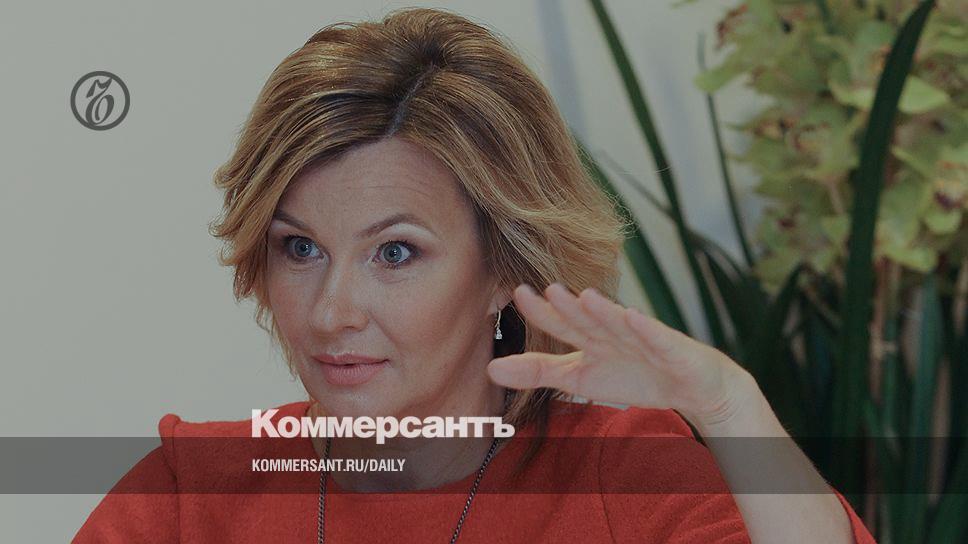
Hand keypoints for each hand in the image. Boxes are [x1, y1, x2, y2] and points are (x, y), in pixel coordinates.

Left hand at [486, 283, 755, 427]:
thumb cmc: (633, 374)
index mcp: (590, 336)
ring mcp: (642, 337)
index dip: (541, 311)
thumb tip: (489, 370)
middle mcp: (613, 330)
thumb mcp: (578, 377)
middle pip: (587, 318)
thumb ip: (536, 372)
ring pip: (619, 323)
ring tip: (585, 296)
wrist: (691, 386)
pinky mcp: (670, 348)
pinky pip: (657, 337)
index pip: (561, 321)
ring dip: (603, 310)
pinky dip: (646, 327)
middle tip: (547, 289)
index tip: (516, 292)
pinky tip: (635, 316)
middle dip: (568, 306)